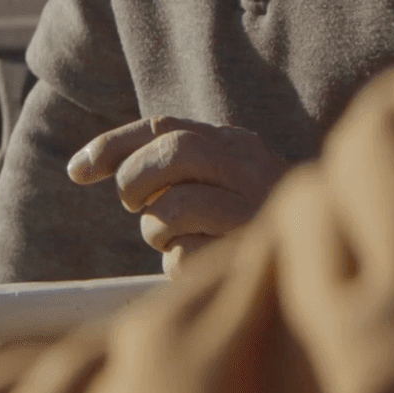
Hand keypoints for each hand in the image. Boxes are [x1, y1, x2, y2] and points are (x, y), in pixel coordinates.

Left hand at [65, 116, 288, 278]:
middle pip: (172, 152)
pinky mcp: (249, 249)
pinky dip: (179, 265)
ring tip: (179, 240)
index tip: (76, 170)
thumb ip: (166, 165)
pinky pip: (185, 256)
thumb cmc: (243, 224)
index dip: (113, 145)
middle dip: (136, 180)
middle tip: (135, 206)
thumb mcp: (213, 182)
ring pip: (173, 208)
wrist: (316, 255)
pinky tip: (202, 264)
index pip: (164, 127)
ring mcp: (254, 207)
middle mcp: (250, 166)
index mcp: (235, 144)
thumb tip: (80, 165)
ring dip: (157, 232)